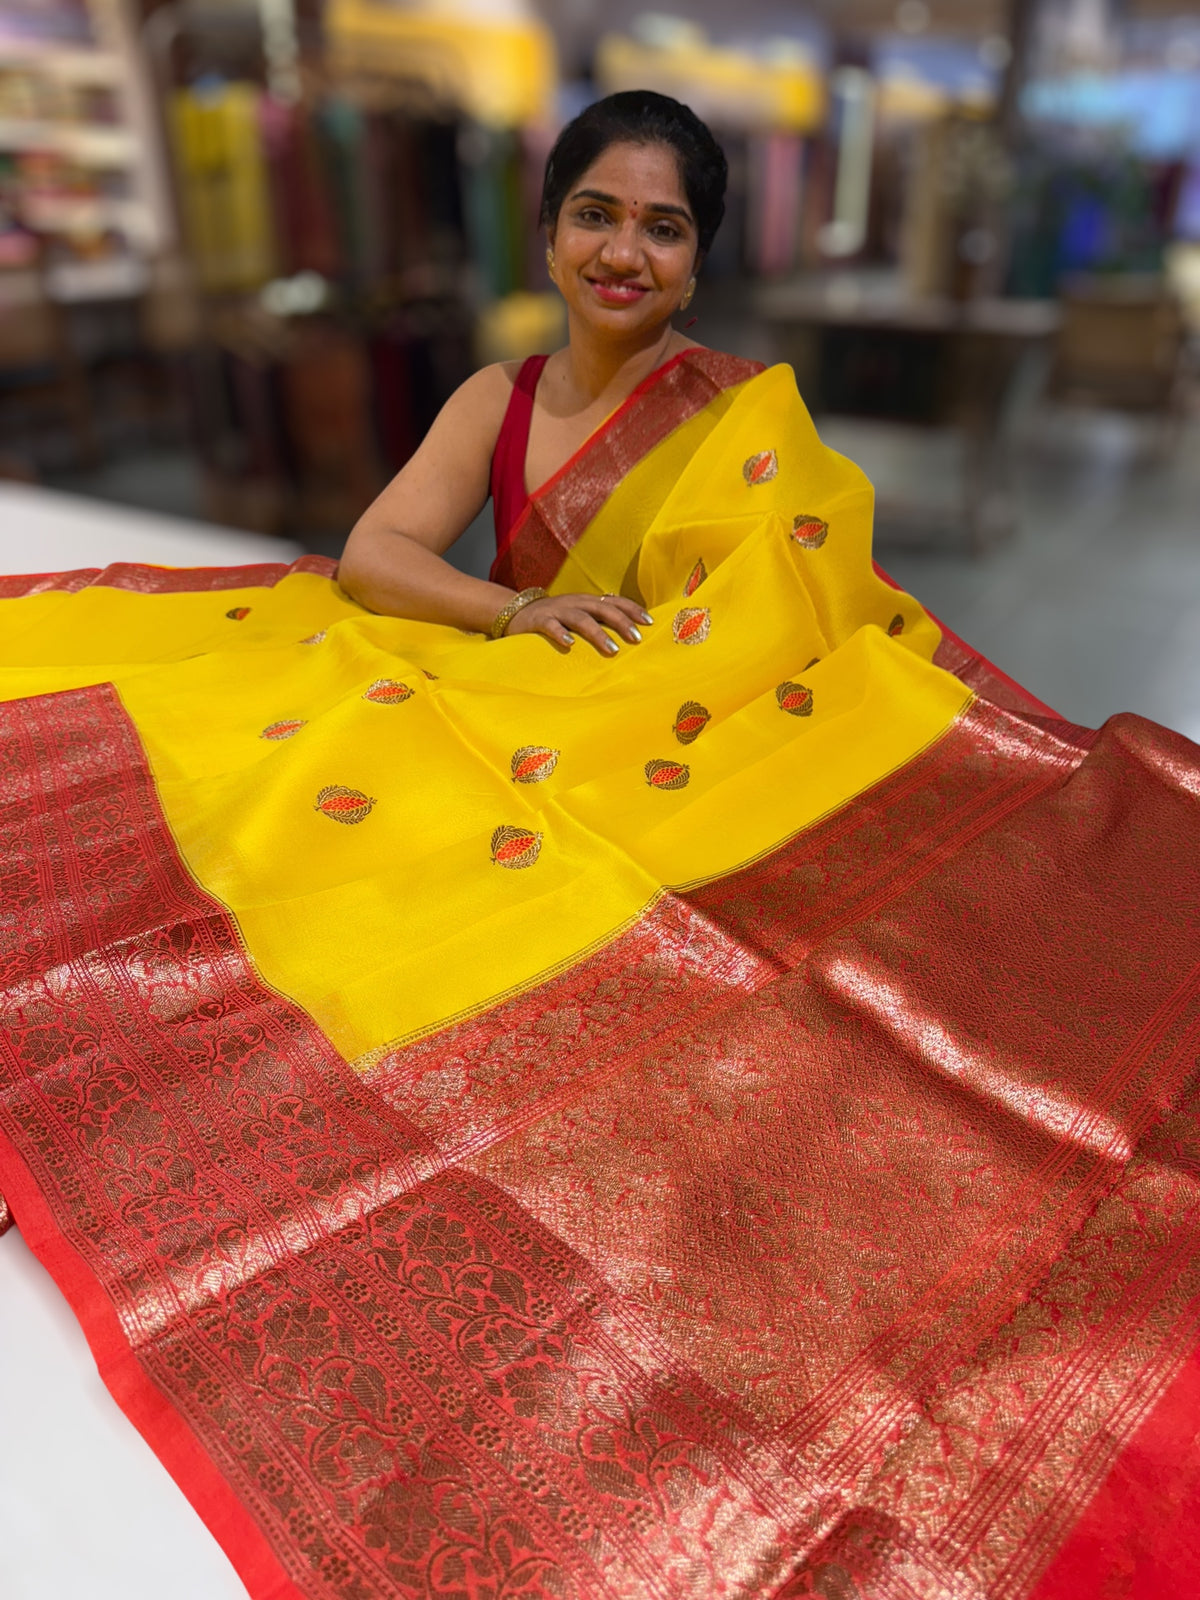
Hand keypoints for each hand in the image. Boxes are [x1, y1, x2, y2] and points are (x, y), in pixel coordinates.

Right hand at [504, 592, 653, 655]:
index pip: (615, 602)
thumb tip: (630, 630)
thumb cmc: (557, 617)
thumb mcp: (580, 614)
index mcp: (588, 601)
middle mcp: (576, 602)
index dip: (632, 609)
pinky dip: (560, 634)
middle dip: (621, 622)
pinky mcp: (539, 620)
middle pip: (603, 609)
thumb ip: (600, 619)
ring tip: (612, 649)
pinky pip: (551, 626)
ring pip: (581, 619)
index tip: (649, 622)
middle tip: (637, 638)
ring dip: (598, 633)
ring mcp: (558, 611)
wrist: (518, 611)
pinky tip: (569, 644)